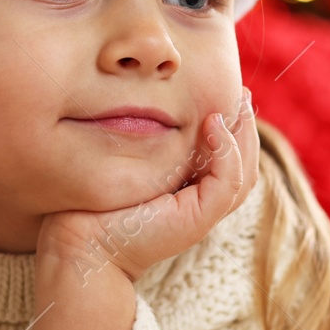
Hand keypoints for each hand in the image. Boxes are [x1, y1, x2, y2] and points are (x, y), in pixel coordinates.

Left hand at [39, 86, 259, 282]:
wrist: (82, 240)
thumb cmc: (96, 200)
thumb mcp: (131, 162)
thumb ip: (152, 143)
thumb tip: (154, 106)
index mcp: (190, 191)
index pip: (229, 158)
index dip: (234, 126)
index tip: (228, 93)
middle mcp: (201, 203)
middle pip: (245, 163)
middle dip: (246, 125)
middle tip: (241, 90)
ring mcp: (203, 213)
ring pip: (245, 172)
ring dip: (244, 134)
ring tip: (236, 100)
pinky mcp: (198, 219)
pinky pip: (228, 181)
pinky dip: (227, 150)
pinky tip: (213, 122)